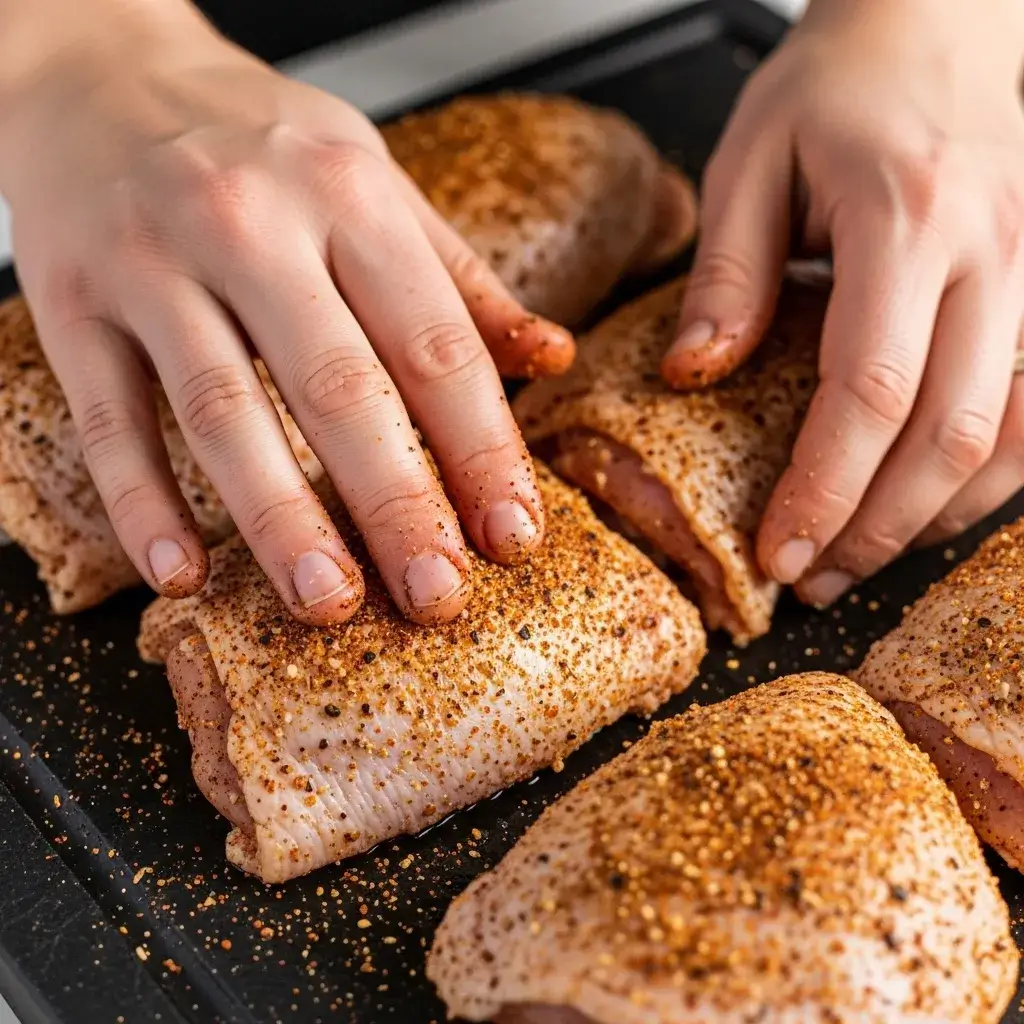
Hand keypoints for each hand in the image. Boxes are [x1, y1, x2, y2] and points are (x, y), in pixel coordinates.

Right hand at [0, 0, 570, 625]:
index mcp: (348, 195)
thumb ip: (461, 279)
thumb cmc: (257, 139)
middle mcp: (250, 223)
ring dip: (280, 519)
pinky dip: (141, 504)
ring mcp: (150, 263)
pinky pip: (108, 417)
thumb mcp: (374, 181)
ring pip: (223, 410)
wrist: (98, 68)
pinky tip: (182, 575)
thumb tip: (552, 357)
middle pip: (338, 387)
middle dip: (397, 504)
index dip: (482, 449)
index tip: (511, 536)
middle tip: (436, 596)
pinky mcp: (68, 301)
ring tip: (328, 601)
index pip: (435, 344)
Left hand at [662, 0, 1023, 604]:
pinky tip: (919, 509)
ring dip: (931, 518)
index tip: (778, 550)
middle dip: (876, 527)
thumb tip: (696, 375)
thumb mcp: (748, 163)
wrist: (933, 25)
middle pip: (951, 433)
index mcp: (906, 218)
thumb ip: (726, 275)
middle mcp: (991, 253)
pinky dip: (981, 479)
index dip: (825, 489)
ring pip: (1010, 437)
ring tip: (854, 562)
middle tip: (808, 579)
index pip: (872, 391)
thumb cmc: (832, 87)